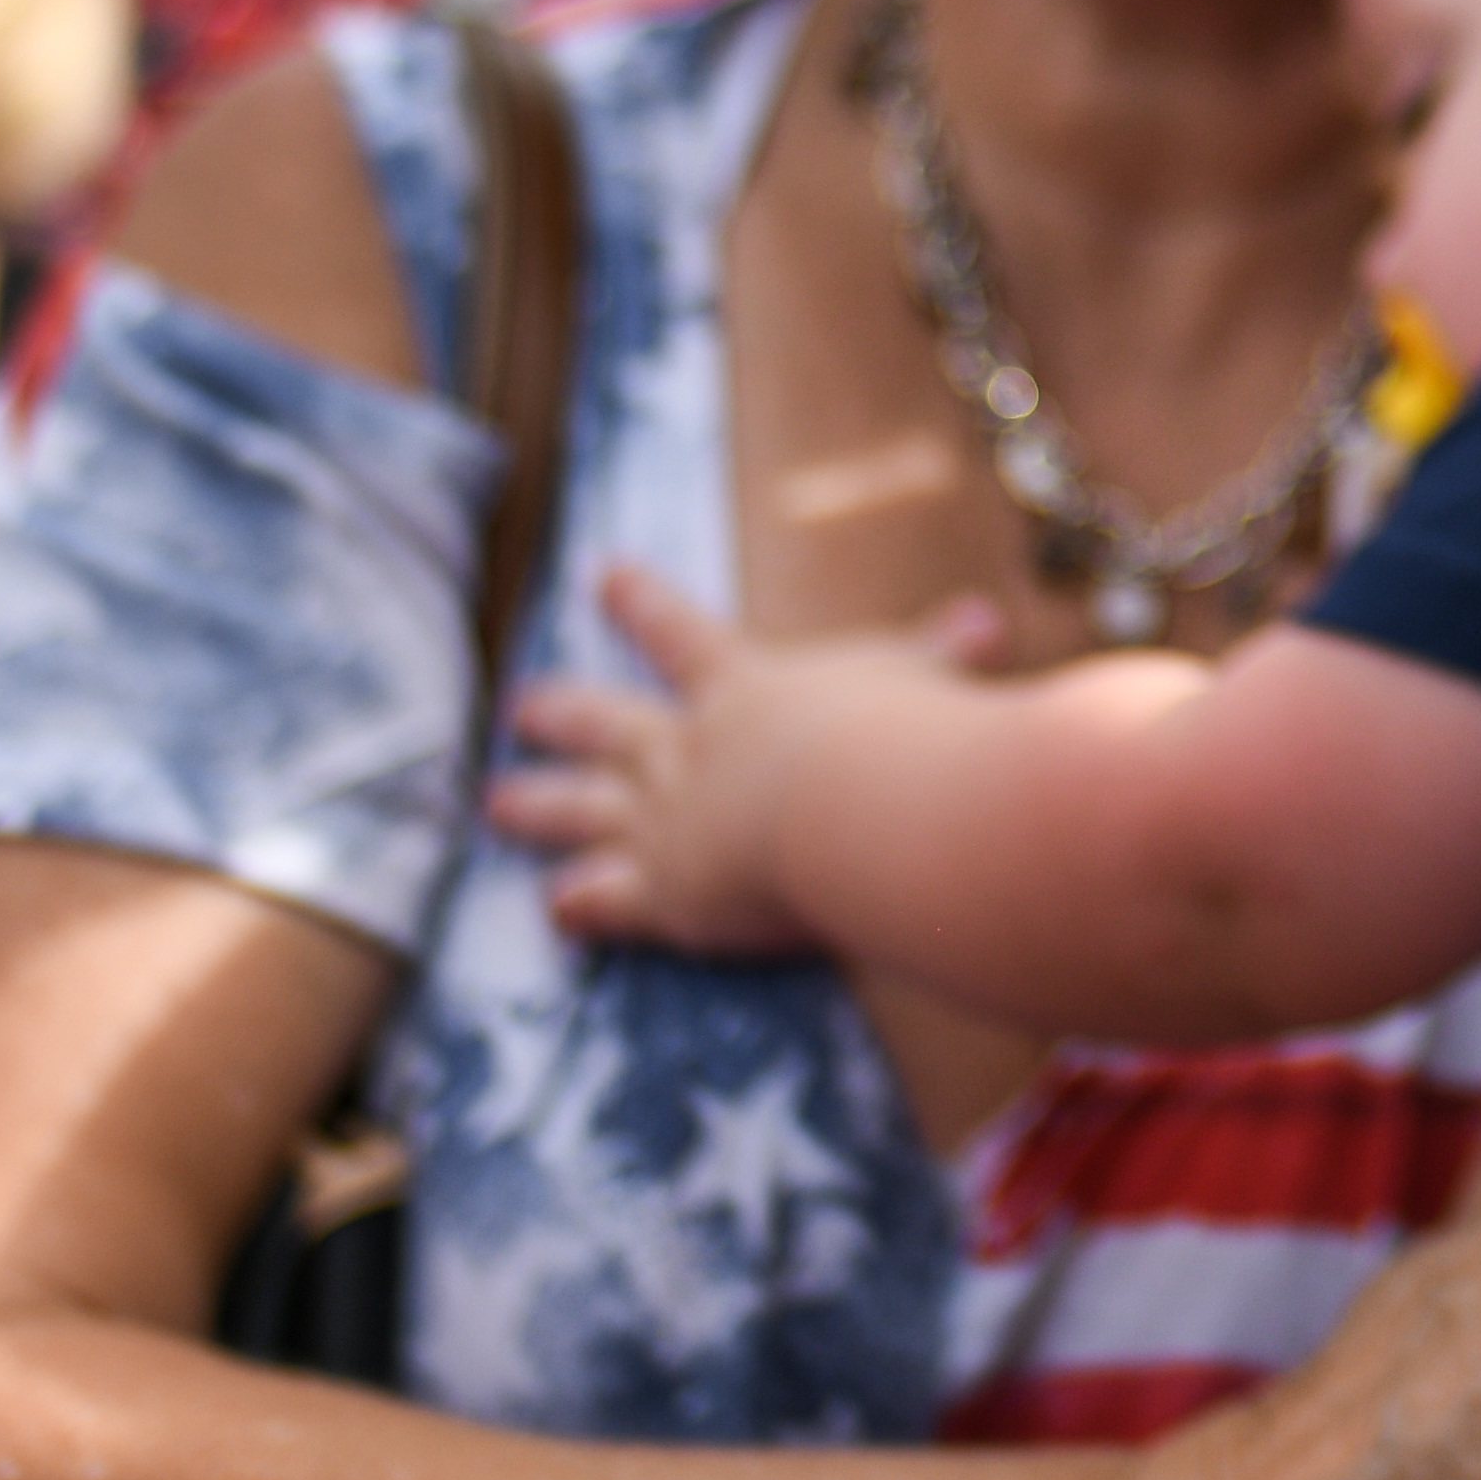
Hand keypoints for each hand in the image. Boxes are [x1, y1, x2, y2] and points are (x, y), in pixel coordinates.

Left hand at [483, 556, 991, 954]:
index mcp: (743, 688)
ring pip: (584, 807)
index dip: (642, 605)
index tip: (603, 575)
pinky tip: (553, 904)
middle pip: (609, 724)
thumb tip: (986, 623)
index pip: (682, 634)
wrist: (864, 807)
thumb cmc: (899, 731)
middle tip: (521, 702)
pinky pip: (609, 897)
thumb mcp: (922, 678)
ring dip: (538, 802)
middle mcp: (688, 749)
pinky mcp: (668, 891)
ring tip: (494, 798)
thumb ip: (945, 653)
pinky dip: (580, 900)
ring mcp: (668, 821)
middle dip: (564, 713)